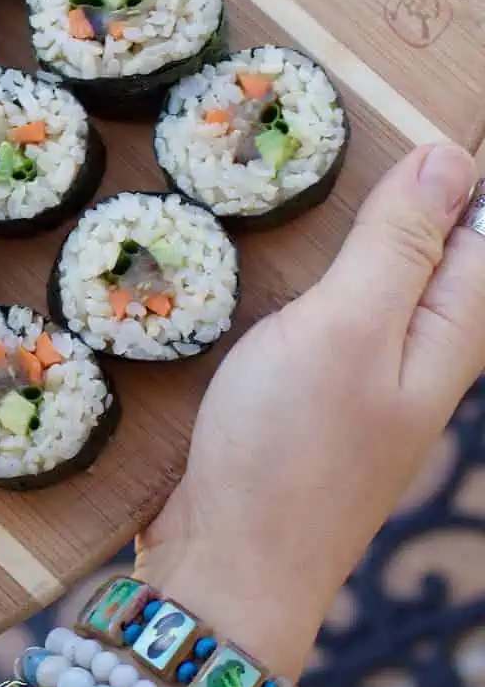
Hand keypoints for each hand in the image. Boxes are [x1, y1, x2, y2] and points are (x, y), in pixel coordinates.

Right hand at [136, 144, 483, 675]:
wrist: (226, 569)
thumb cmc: (290, 451)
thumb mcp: (347, 330)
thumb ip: (398, 245)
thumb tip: (450, 157)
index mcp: (448, 335)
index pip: (478, 228)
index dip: (445, 170)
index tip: (390, 116)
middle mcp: (418, 356)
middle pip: (426, 251)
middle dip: (388, 196)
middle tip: (322, 141)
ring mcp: (364, 383)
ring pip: (368, 283)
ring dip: (335, 239)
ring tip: (279, 188)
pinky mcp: (310, 399)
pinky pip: (323, 319)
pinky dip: (298, 283)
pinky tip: (250, 266)